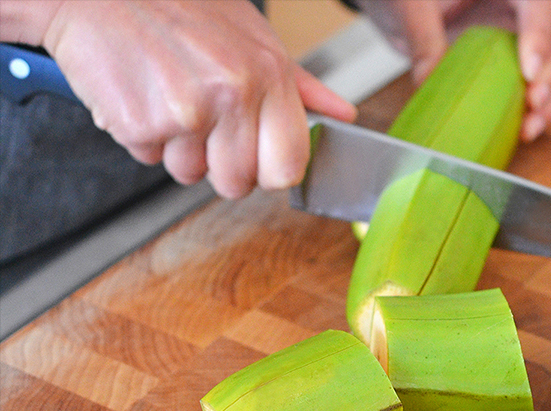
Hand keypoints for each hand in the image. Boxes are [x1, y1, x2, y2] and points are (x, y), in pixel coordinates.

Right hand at [29, 0, 355, 198]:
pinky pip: (149, 158)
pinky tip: (139, 93)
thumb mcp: (250, 35)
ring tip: (165, 96)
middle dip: (218, 165)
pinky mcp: (141, 123)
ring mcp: (187, 111)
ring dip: (176, 149)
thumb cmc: (177, 7)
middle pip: (239, 183)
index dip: (269, 171)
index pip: (289, 167)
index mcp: (268, 74)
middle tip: (200, 122)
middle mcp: (233, 94)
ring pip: (190, 174)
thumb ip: (298, 84)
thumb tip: (342, 114)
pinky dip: (140, 135)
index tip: (255, 158)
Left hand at [357, 0, 550, 140]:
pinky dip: (543, 106)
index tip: (528, 72)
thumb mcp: (410, 5)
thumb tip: (429, 80)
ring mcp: (532, 27)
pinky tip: (526, 128)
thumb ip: (422, 37)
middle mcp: (528, 0)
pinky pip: (549, 80)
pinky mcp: (527, 54)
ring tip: (530, 126)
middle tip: (533, 102)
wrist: (408, 3)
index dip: (540, 36)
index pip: (539, 3)